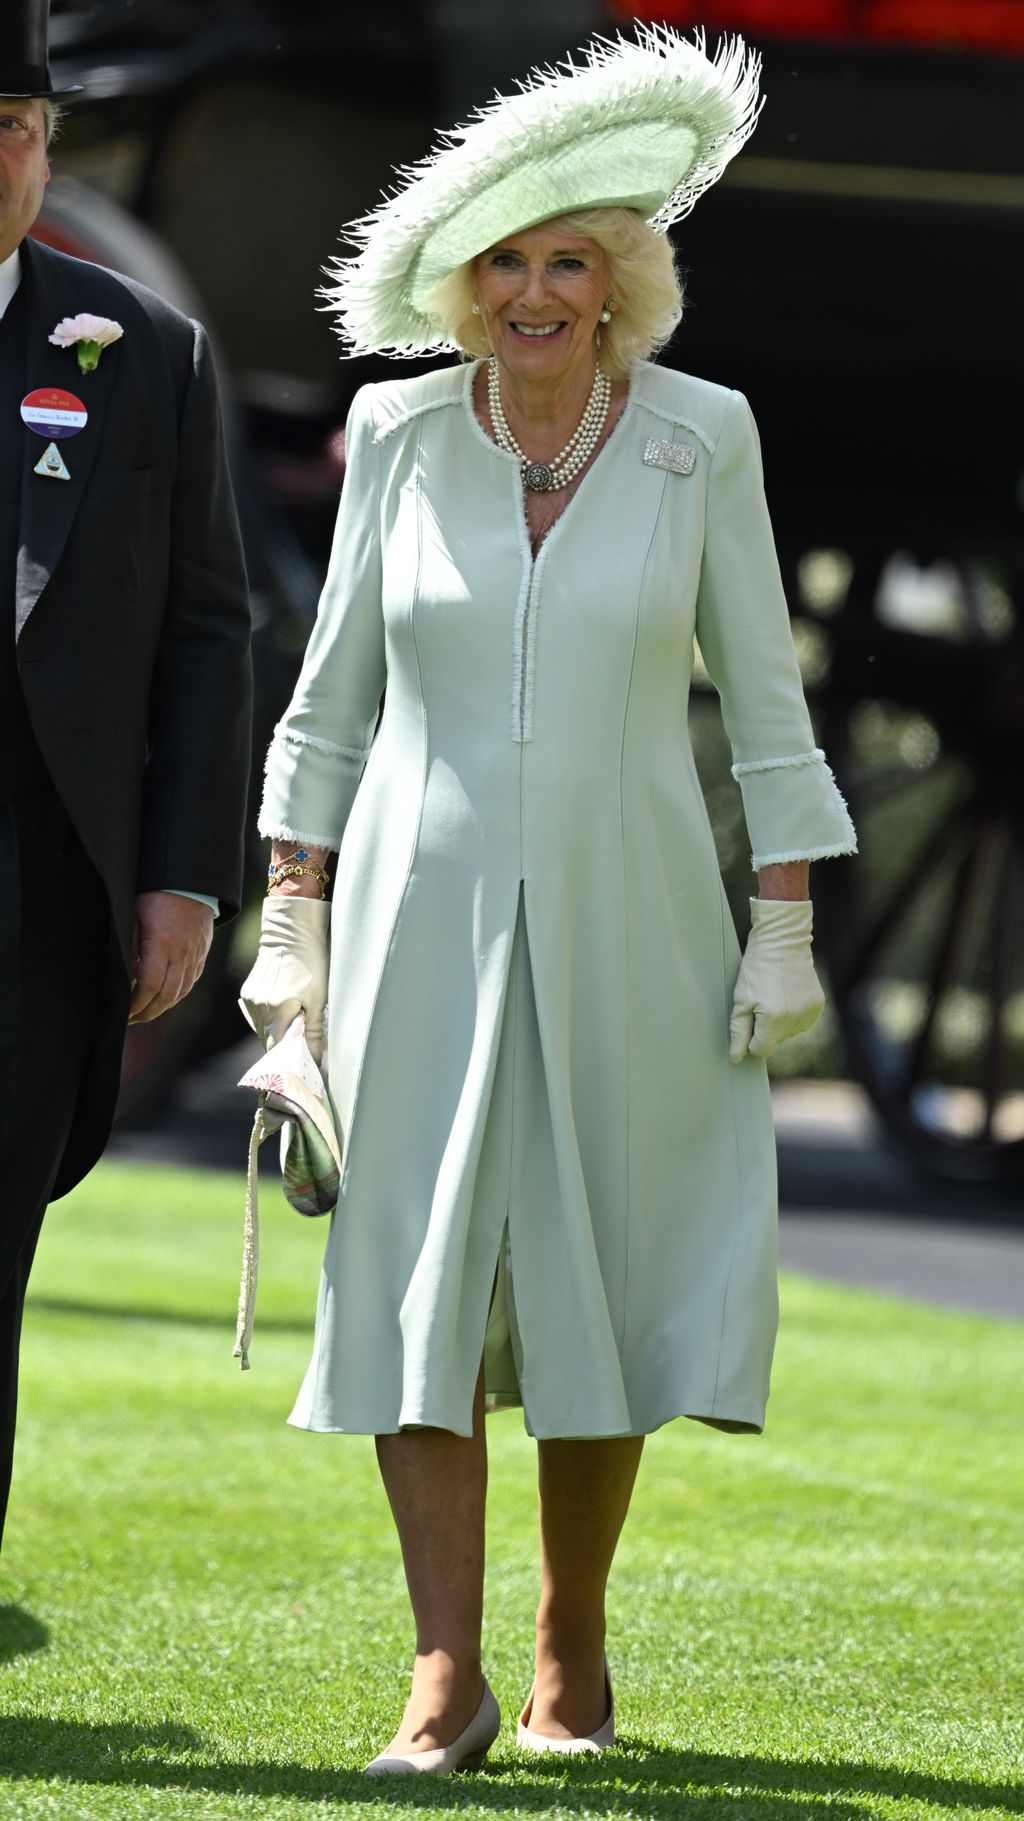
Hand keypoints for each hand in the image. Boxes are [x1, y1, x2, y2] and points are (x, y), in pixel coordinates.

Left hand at [129, 892, 214, 1023]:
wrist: (191, 881)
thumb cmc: (157, 895)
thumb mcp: (136, 917)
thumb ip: (132, 948)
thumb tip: (126, 976)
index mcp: (163, 945)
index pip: (149, 986)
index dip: (136, 1004)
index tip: (125, 1012)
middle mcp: (182, 954)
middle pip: (167, 996)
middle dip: (148, 1012)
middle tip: (132, 1019)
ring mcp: (195, 955)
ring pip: (181, 992)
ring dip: (163, 1007)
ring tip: (147, 1012)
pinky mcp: (202, 953)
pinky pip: (191, 981)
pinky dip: (178, 994)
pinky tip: (166, 997)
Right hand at [239, 896, 329, 1060]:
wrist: (291, 932)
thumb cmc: (311, 962)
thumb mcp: (319, 997)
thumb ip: (314, 1031)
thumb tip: (314, 1059)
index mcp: (277, 1011)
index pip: (278, 1051)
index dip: (289, 1064)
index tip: (302, 1071)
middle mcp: (258, 1008)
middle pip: (269, 1043)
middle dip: (284, 1052)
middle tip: (302, 1057)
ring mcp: (250, 1000)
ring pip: (263, 1031)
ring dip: (277, 1036)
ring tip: (295, 1034)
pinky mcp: (248, 993)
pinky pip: (258, 1017)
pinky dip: (270, 1021)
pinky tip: (284, 1014)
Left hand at [729, 897, 824, 1062]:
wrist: (783, 941)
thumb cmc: (757, 967)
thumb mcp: (741, 999)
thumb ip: (738, 1032)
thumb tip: (737, 1058)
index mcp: (774, 1019)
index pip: (761, 1049)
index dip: (751, 1037)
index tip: (749, 1017)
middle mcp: (796, 1020)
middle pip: (775, 1042)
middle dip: (765, 1029)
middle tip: (760, 1001)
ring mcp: (810, 1013)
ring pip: (788, 1034)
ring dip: (780, 1023)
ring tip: (774, 995)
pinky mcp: (818, 1006)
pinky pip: (801, 1022)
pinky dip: (792, 1015)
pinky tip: (787, 995)